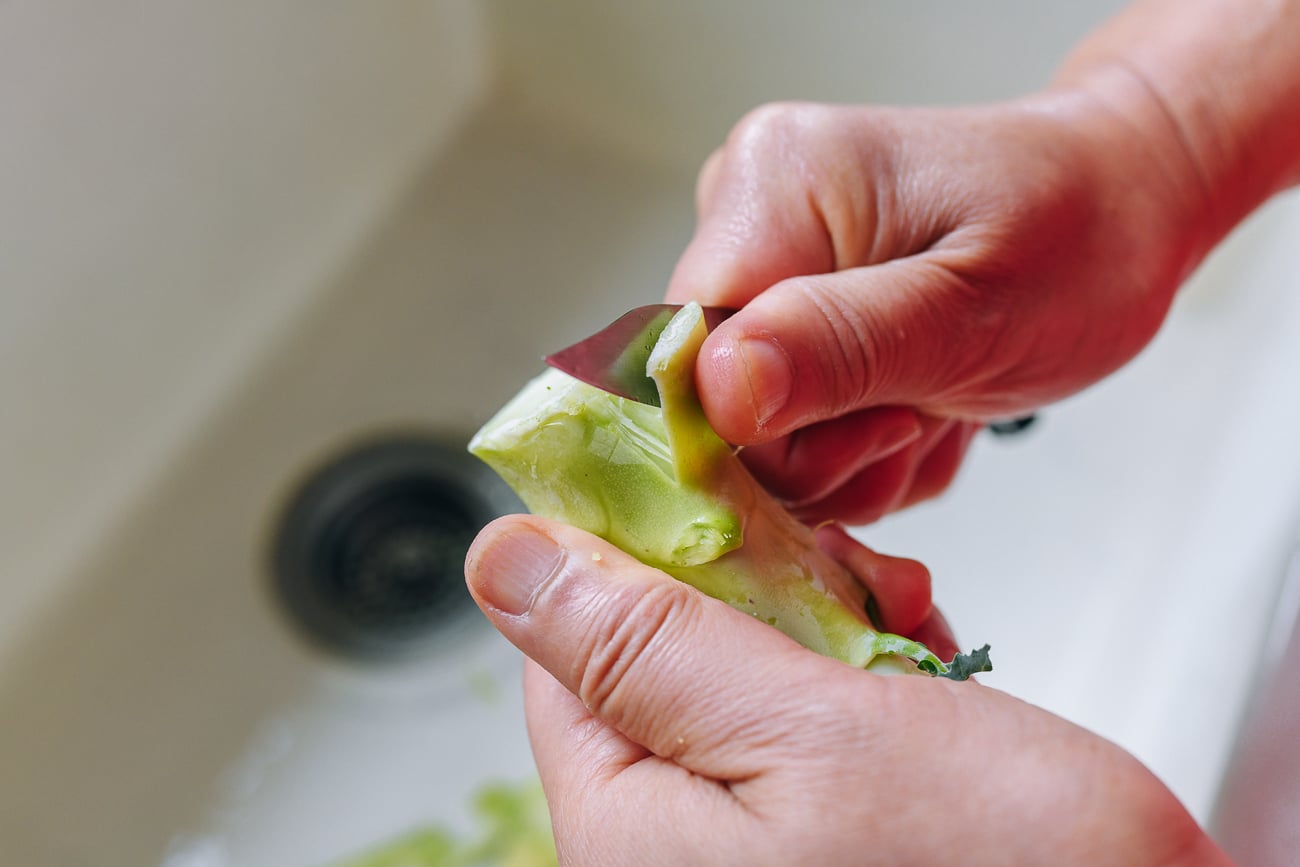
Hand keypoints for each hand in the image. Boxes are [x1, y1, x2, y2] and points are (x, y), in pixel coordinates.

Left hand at [465, 515, 1227, 865]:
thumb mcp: (805, 730)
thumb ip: (644, 646)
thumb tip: (503, 564)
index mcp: (629, 830)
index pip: (564, 648)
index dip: (627, 550)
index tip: (695, 484)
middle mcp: (675, 847)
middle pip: (657, 653)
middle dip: (749, 586)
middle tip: (832, 568)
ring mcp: (755, 841)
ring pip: (741, 668)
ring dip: (819, 618)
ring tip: (896, 621)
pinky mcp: (829, 828)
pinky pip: (807, 713)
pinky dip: (862, 668)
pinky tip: (916, 662)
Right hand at [665, 93, 1208, 523]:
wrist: (1117, 211)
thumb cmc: (1076, 239)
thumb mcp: (972, 310)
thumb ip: (842, 347)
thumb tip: (716, 391)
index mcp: (776, 185)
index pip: (689, 352)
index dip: (760, 434)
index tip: (875, 435)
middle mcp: (745, 217)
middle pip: (712, 403)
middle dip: (821, 451)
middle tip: (920, 420)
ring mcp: (761, 269)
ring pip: (750, 434)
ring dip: (849, 458)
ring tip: (933, 411)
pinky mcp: (782, 314)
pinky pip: (784, 429)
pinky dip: (855, 449)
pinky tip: (918, 408)